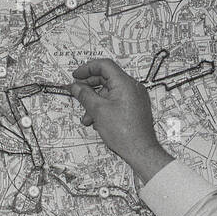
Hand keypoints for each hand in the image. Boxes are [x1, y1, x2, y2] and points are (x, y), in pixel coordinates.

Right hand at [69, 58, 173, 182]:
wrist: (140, 150)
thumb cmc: (125, 133)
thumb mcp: (98, 111)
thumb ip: (85, 95)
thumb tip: (76, 87)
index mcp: (125, 83)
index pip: (104, 65)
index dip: (87, 68)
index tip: (76, 75)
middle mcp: (132, 87)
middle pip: (106, 78)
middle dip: (89, 87)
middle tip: (77, 93)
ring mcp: (135, 97)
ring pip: (110, 92)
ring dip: (95, 102)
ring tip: (87, 117)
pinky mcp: (135, 107)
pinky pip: (117, 101)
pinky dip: (105, 107)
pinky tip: (98, 121)